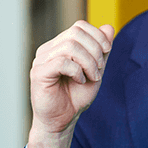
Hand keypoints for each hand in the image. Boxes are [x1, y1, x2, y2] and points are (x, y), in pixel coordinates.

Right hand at [29, 21, 114, 135]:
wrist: (62, 120)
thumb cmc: (76, 96)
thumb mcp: (95, 69)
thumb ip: (101, 50)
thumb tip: (108, 27)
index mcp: (60, 45)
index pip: (79, 26)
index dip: (97, 35)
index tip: (107, 51)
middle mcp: (48, 49)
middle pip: (75, 33)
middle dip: (95, 49)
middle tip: (99, 68)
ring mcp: (41, 60)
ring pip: (70, 46)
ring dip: (88, 62)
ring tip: (92, 76)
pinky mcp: (38, 73)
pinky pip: (61, 62)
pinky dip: (77, 71)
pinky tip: (80, 81)